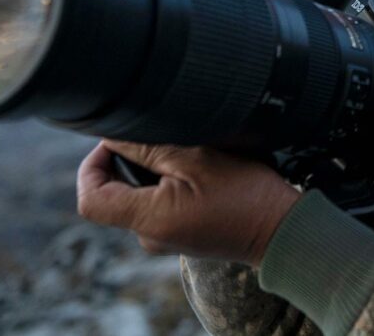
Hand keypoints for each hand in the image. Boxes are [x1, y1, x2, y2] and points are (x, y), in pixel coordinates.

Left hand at [76, 140, 300, 265]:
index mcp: (149, 220)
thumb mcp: (197, 159)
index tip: (114, 140)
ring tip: (185, 151)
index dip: (92, 164)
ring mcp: (165, 238)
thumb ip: (149, 147)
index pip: (91, 199)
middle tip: (156, 135)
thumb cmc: (246, 194)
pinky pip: (158, 204)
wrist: (282, 229)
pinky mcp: (181, 233)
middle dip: (126, 161)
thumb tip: (114, 135)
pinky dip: (168, 182)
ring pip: (137, 196)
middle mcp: (150, 236)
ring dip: (151, 169)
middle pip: (113, 195)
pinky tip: (197, 168)